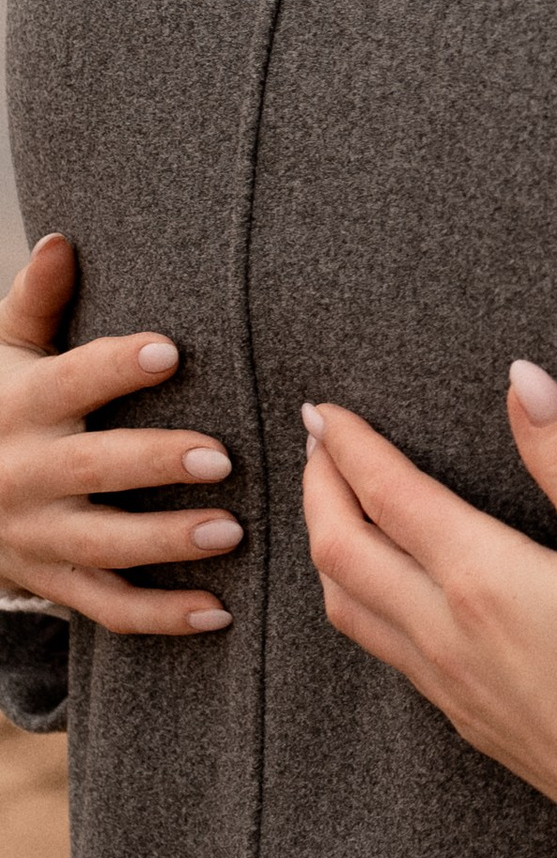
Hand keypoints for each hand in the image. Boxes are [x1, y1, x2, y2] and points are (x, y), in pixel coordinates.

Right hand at [0, 235, 239, 631]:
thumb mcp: (4, 352)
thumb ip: (37, 301)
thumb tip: (64, 240)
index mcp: (20, 405)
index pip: (70, 380)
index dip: (116, 366)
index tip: (172, 349)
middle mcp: (24, 473)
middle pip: (91, 470)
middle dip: (154, 464)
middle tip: (222, 457)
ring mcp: (35, 535)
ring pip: (101, 547)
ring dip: (166, 543)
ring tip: (231, 532)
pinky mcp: (50, 581)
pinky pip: (105, 608)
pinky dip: (161, 617)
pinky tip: (220, 612)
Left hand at [300, 364, 556, 857]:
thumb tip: (523, 381)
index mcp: (485, 582)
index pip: (389, 496)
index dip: (348, 445)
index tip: (325, 407)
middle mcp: (447, 634)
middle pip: (341, 551)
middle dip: (318, 487)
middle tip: (318, 440)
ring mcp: (450, 683)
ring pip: (347, 606)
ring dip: (326, 544)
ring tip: (334, 502)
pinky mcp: (466, 716)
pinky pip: (381, 647)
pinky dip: (354, 597)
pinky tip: (383, 587)